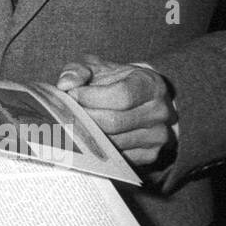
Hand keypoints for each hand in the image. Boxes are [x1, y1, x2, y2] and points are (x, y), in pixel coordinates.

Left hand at [55, 54, 176, 168]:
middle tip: (69, 112)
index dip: (92, 97)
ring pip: (114, 142)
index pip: (122, 95)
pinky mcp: (151, 154)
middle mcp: (160, 110)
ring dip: (89, 134)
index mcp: (151, 84)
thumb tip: (65, 85)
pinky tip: (88, 137)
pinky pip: (118, 157)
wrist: (135, 100)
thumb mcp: (95, 68)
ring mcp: (158, 135)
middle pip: (115, 121)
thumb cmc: (112, 82)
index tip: (73, 94)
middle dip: (85, 117)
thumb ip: (78, 71)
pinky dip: (98, 148)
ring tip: (75, 123)